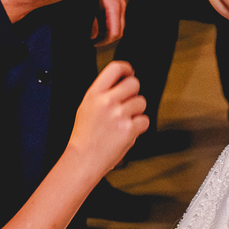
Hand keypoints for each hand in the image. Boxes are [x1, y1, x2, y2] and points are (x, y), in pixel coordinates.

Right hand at [66, 61, 147, 176]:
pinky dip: (139, 127)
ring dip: (137, 111)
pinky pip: (145, 120)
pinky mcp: (129, 129)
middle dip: (133, 93)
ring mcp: (119, 115)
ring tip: (124, 121)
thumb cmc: (84, 136)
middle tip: (127, 103)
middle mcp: (107, 102)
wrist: (83, 160)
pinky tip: (127, 131)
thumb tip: (121, 81)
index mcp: (94, 94)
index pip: (115, 68)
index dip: (126, 68)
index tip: (130, 72)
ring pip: (141, 102)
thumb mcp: (86, 107)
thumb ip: (103, 93)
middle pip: (134, 83)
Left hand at [90, 0, 125, 45]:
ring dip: (108, 32)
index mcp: (114, 7)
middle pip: (119, 31)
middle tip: (94, 41)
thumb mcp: (88, 5)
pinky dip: (109, 25)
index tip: (93, 43)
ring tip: (95, 34)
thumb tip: (93, 36)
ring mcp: (121, 3)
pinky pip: (116, 19)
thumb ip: (92, 21)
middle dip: (107, 39)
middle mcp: (120, 6)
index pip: (115, 33)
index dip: (104, 41)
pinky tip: (98, 24)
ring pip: (119, 26)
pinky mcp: (118, 2)